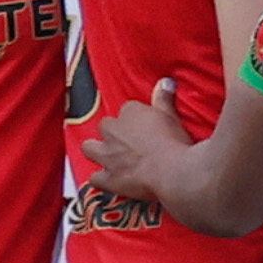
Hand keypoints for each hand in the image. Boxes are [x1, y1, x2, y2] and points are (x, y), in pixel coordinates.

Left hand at [85, 79, 202, 210]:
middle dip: (113, 133)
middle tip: (128, 142)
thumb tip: (164, 82)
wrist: (172, 172)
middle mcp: (113, 130)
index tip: (145, 127)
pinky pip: (94, 177)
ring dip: (96, 151)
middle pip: (105, 126)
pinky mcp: (108, 178)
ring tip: (109, 157)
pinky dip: (100, 179)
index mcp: (129, 112)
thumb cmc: (174, 143)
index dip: (136, 120)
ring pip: (89, 147)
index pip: (128, 110)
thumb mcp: (171, 116)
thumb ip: (163, 98)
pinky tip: (107, 181)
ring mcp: (108, 155)